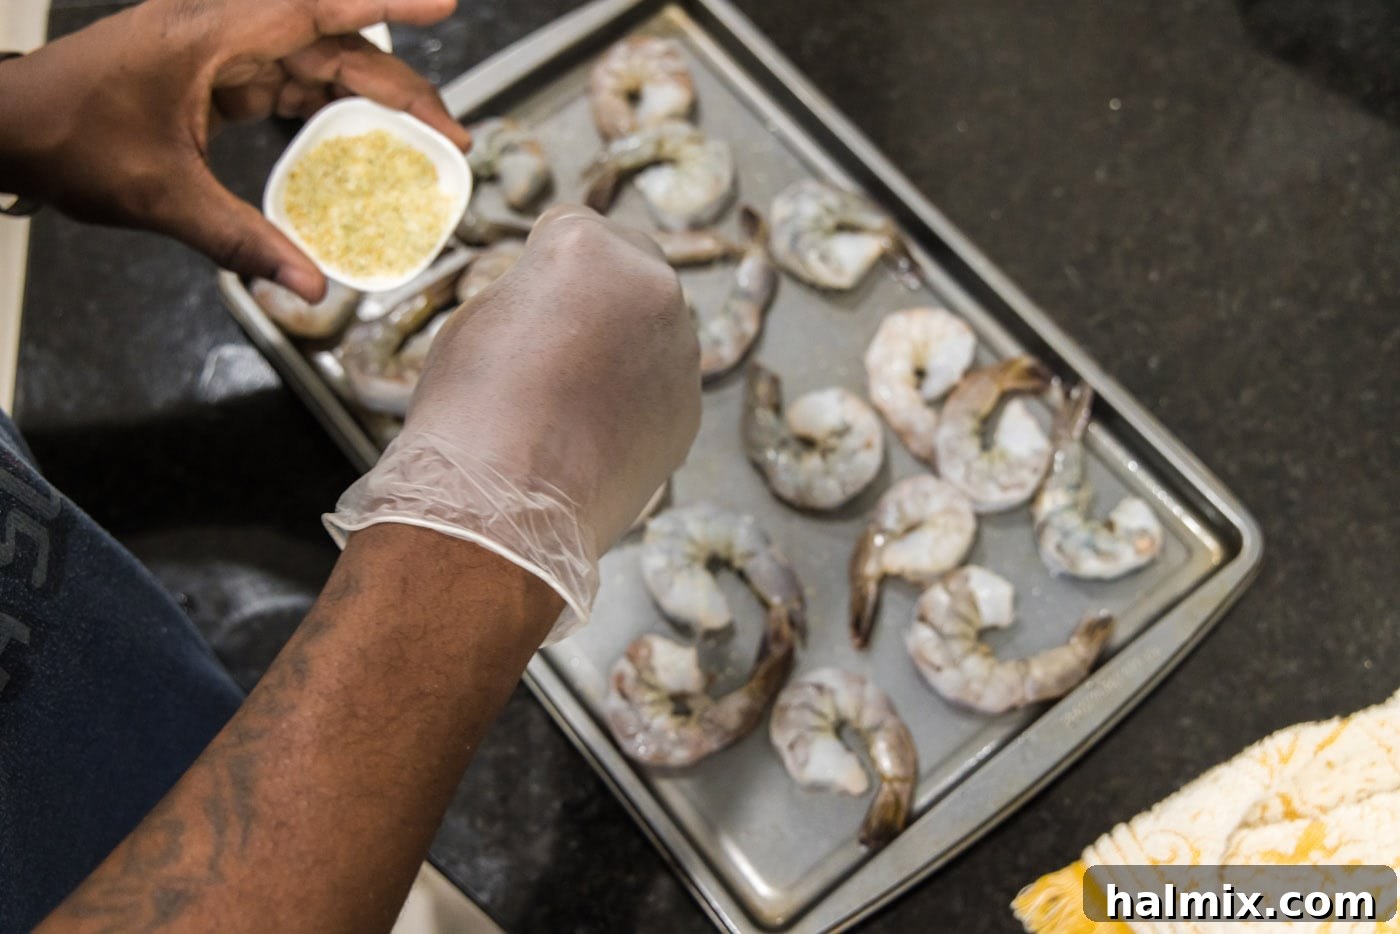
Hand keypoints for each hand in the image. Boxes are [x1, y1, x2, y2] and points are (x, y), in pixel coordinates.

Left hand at [0, 0, 468, 300]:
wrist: (2, 131)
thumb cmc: (65, 142)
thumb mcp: (160, 196)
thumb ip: (241, 240)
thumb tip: (310, 287)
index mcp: (209, 36)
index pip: (316, 10)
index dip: (386, 5)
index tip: (443, 5)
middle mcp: (219, 31)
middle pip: (330, 46)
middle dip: (398, 88)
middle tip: (451, 135)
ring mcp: (214, 50)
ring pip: (313, 64)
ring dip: (367, 98)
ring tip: (421, 138)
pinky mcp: (207, 74)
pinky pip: (284, 82)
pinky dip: (324, 108)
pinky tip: (355, 138)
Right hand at [325, 205, 701, 640]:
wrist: (502, 508)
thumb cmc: (471, 409)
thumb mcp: (482, 320)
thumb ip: (535, 293)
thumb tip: (562, 302)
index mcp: (590, 247)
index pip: (574, 227)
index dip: (541, 260)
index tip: (527, 292)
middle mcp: (652, 286)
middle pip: (628, 268)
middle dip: (597, 293)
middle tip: (553, 339)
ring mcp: (680, 351)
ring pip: (651, 328)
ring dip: (621, 345)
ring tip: (567, 397)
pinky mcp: (689, 409)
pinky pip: (661, 384)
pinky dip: (635, 397)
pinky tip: (591, 431)